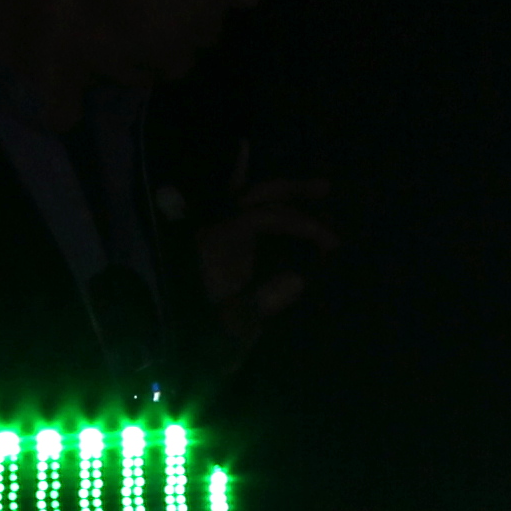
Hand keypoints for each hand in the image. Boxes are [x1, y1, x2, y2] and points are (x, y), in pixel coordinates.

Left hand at [189, 146, 331, 375]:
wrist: (179, 359)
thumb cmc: (205, 343)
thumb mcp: (233, 330)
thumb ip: (260, 305)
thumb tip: (296, 281)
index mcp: (214, 245)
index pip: (262, 218)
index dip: (300, 225)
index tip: (331, 244)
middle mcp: (210, 231)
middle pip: (252, 197)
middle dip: (289, 190)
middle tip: (326, 188)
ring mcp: (212, 237)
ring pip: (242, 197)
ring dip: (275, 189)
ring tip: (314, 184)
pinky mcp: (217, 249)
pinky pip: (229, 210)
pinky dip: (236, 181)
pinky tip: (244, 152)